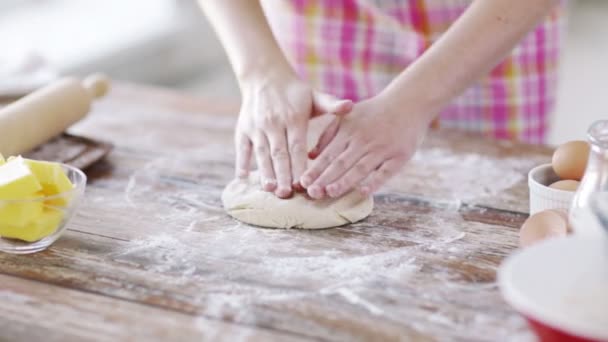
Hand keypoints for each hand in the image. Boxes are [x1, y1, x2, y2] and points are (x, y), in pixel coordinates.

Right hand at [236, 73, 352, 197]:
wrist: (264, 76)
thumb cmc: (295, 92)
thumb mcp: (314, 96)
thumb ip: (331, 104)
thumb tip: (351, 106)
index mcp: (293, 118)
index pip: (297, 146)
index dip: (299, 165)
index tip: (304, 183)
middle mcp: (273, 123)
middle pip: (279, 153)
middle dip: (283, 175)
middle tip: (286, 194)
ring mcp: (256, 127)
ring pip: (261, 153)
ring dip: (265, 172)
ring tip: (270, 189)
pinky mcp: (243, 129)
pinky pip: (242, 148)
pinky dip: (241, 162)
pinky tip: (242, 178)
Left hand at [300, 95, 431, 198]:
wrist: (409, 102)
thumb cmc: (374, 112)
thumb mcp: (348, 117)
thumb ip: (328, 134)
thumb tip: (310, 155)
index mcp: (349, 131)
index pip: (328, 154)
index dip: (315, 169)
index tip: (302, 182)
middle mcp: (363, 140)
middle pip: (341, 162)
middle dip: (325, 179)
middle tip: (311, 193)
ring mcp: (382, 148)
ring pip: (360, 168)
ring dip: (345, 181)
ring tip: (330, 193)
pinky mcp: (399, 155)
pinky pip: (386, 171)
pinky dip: (375, 182)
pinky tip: (364, 192)